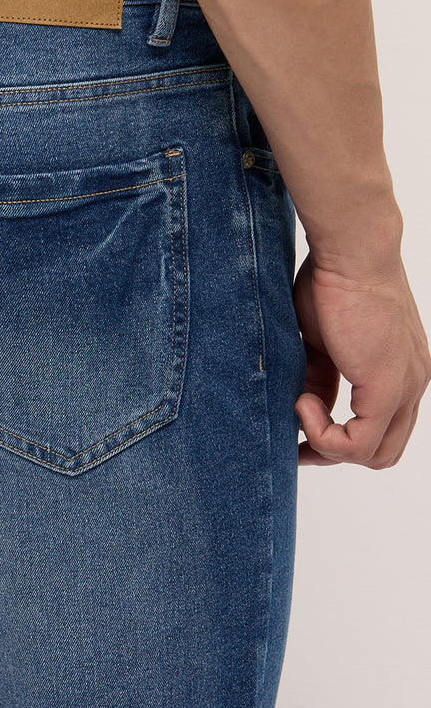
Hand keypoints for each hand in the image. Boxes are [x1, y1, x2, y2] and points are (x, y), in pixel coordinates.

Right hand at [291, 251, 430, 467]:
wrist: (351, 252)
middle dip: (334, 453)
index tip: (299, 425)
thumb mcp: (322, 341)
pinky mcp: (388, 388)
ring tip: (298, 408)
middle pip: (383, 451)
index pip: (380, 428)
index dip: (338, 438)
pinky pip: (358, 444)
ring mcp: (405, 388)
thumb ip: (320, 376)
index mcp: (401, 370)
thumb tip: (304, 404)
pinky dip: (324, 436)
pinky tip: (302, 404)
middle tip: (296, 442)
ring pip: (375, 455)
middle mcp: (412, 383)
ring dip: (327, 446)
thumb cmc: (333, 281)